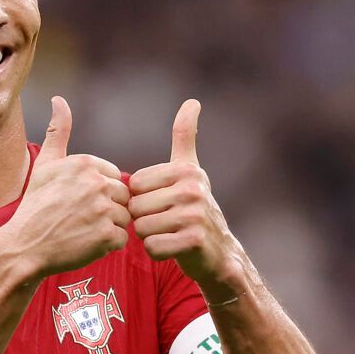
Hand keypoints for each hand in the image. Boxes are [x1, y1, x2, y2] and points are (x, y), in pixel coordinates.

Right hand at [0, 96, 131, 277]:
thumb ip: (59, 132)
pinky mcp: (106, 236)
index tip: (78, 203)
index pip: (113, 176)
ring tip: (83, 231)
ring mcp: (103, 210)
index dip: (99, 192)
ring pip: (124, 217)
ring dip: (109, 227)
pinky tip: (87, 243)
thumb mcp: (45, 164)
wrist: (24, 246)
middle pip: (121, 196)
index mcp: (85, 164)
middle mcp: (96, 183)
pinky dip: (108, 244)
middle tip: (81, 220)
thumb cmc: (35, 206)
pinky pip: (122, 239)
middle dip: (107, 209)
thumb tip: (59, 99)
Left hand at [128, 99, 241, 288]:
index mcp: (186, 170)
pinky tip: (173, 248)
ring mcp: (195, 215)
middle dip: (144, 219)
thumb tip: (192, 101)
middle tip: (167, 223)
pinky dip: (157, 252)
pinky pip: (152, 247)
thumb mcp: (190, 170)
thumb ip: (185, 136)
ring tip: (170, 234)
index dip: (142, 198)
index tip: (163, 203)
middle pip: (136, 207)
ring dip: (149, 236)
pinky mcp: (194, 241)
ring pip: (141, 228)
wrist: (219, 252)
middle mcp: (193, 189)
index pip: (135, 185)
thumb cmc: (194, 209)